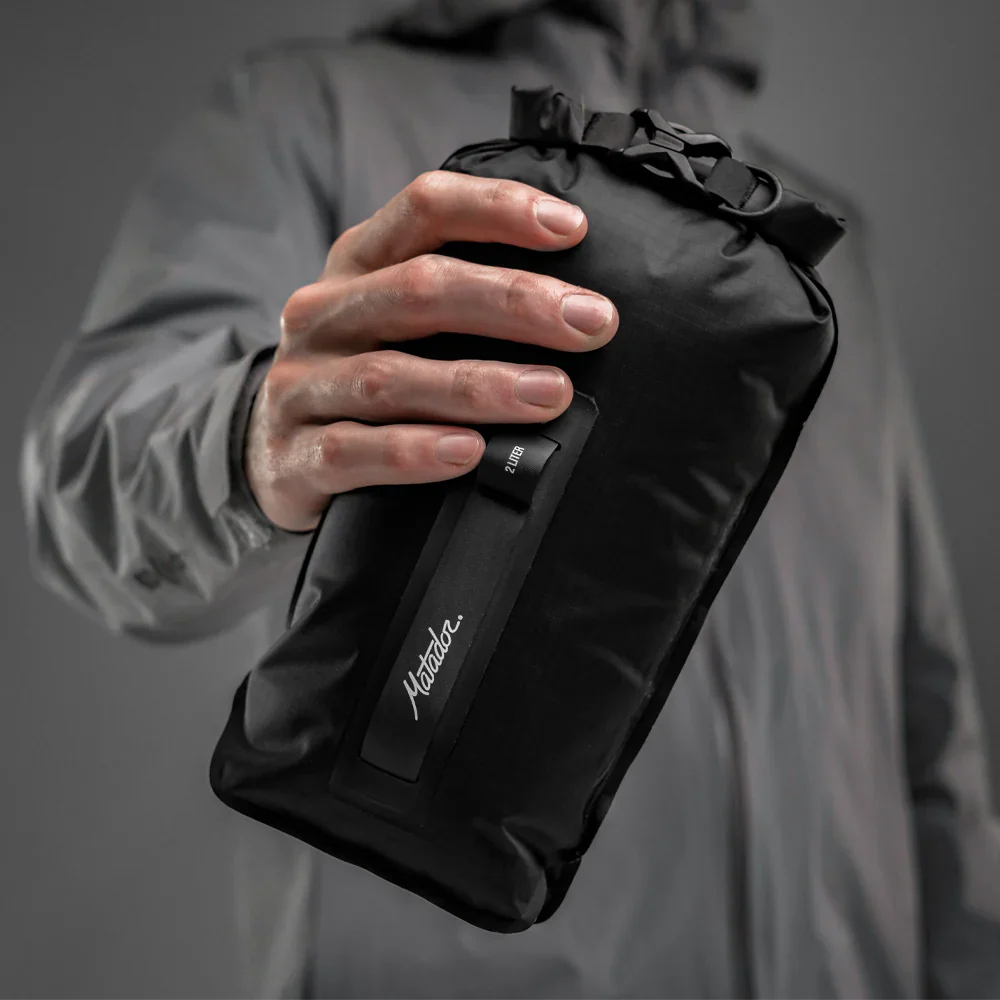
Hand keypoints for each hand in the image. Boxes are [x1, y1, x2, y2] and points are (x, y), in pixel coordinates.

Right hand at [245, 169, 618, 531]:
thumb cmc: (362, 372)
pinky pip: (353, 450)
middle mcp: (323, 313)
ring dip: (478, 385)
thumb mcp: (393, 317)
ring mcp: (302, 383)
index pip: (424, 208)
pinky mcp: (294, 454)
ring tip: (550, 393)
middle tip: (592, 323)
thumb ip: (457, 299)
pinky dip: (414, 452)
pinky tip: (469, 453)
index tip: (574, 228)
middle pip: (418, 290)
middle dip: (514, 302)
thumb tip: (575, 307)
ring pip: (391, 376)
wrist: (272, 451)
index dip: (498, 210)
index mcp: (356, 263)